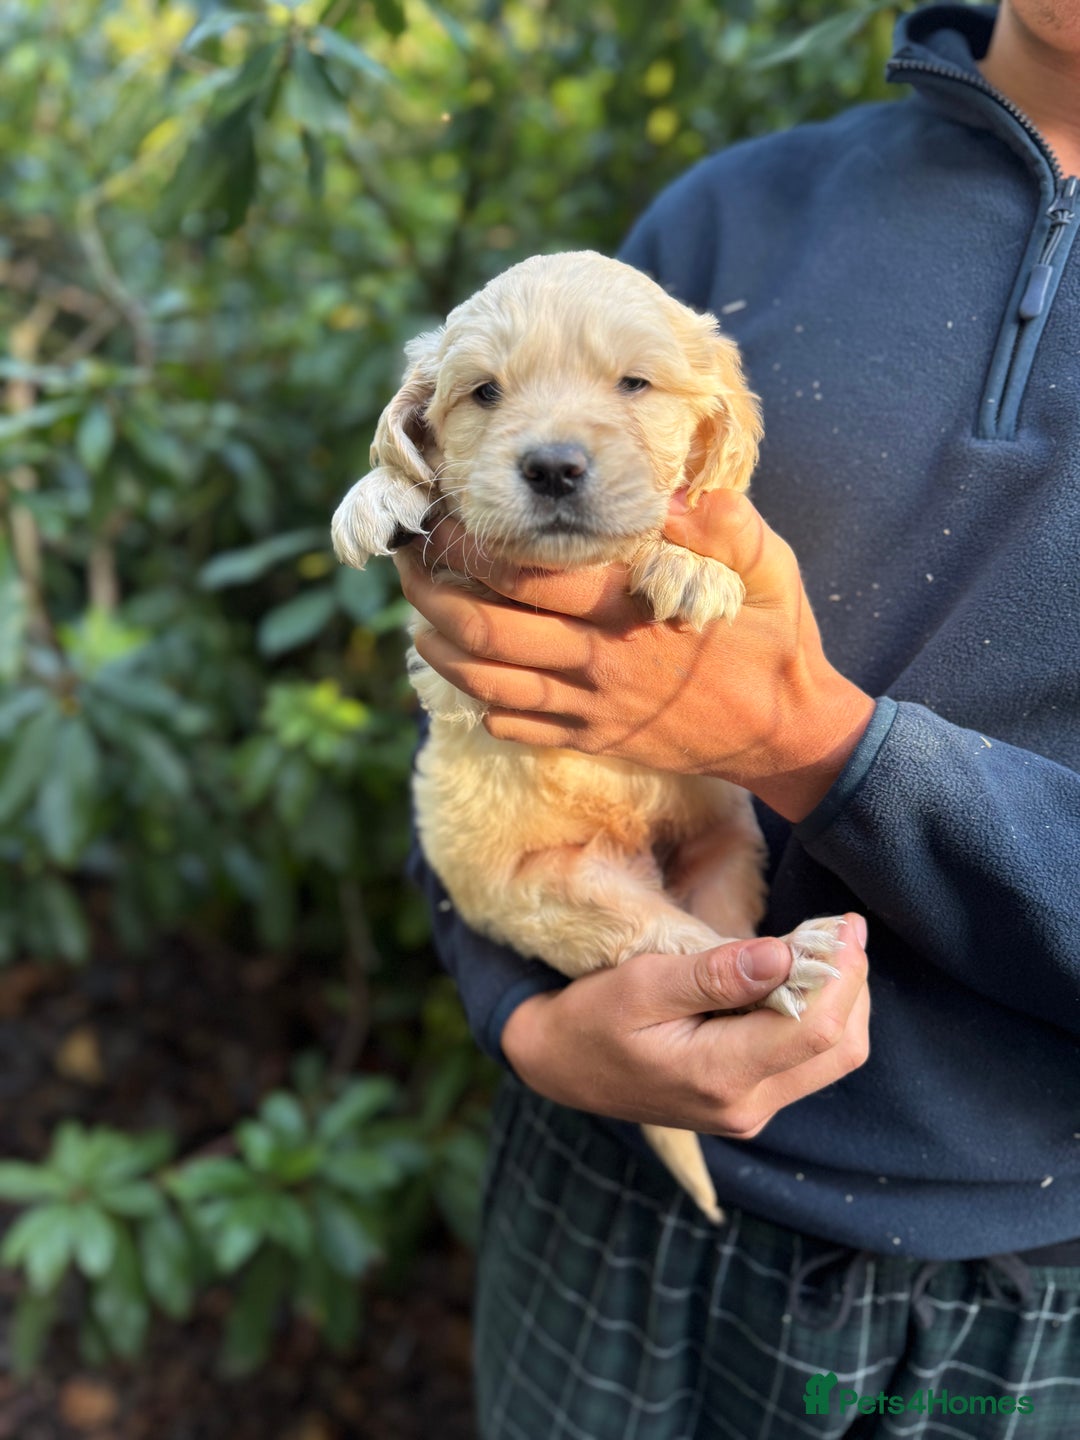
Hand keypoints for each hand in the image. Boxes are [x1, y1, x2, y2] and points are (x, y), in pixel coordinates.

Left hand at [393, 491, 875, 820]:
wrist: (785, 733)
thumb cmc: (774, 640)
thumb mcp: (766, 567)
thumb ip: (720, 522)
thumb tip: (664, 492)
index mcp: (629, 608)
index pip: (526, 575)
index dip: (470, 548)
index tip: (442, 521)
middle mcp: (597, 661)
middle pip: (483, 630)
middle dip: (430, 593)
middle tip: (406, 562)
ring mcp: (590, 708)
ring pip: (485, 683)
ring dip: (437, 649)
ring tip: (417, 616)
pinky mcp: (592, 740)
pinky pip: (514, 726)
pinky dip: (478, 700)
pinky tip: (465, 673)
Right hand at [501, 915, 869, 1136]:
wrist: (560, 1067)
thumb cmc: (591, 1019)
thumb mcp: (640, 984)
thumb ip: (714, 975)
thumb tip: (783, 955)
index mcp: (720, 1076)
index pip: (817, 1029)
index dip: (843, 973)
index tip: (844, 924)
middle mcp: (747, 1105)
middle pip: (841, 1048)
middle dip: (852, 984)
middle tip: (840, 929)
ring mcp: (750, 1110)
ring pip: (833, 1057)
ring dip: (840, 999)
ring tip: (822, 947)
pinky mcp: (749, 1100)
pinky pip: (808, 1061)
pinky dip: (816, 1015)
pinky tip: (795, 977)